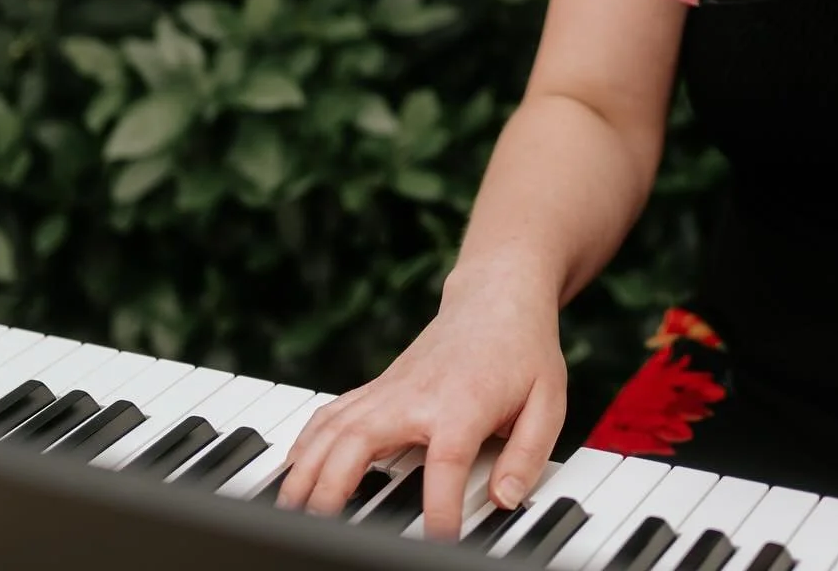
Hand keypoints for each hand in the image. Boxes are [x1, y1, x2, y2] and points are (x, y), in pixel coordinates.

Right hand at [276, 274, 566, 536]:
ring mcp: (391, 388)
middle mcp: (417, 395)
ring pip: (333, 428)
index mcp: (463, 403)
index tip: (438, 542)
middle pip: (360, 442)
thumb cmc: (522, 350)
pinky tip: (293, 472)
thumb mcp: (547, 399)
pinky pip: (332, 414)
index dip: (438, 508)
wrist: (497, 296)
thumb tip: (506, 499)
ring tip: (290, 511)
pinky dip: (306, 443)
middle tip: (319, 532)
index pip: (444, 464)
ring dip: (306, 470)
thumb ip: (528, 453)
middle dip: (333, 489)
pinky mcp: (378, 386)